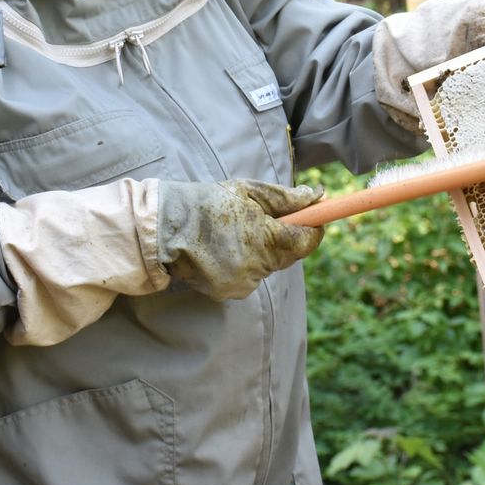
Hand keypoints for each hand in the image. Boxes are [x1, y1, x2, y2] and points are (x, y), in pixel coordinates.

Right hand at [156, 179, 324, 300]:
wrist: (166, 228)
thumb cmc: (209, 204)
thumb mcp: (249, 191)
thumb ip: (286, 198)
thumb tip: (318, 198)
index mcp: (264, 238)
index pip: (306, 241)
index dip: (314, 228)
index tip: (314, 217)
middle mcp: (257, 266)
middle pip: (288, 255)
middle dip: (282, 237)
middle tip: (262, 219)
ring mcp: (242, 283)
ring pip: (268, 267)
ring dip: (262, 252)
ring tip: (235, 234)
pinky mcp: (229, 293)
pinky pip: (250, 278)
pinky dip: (245, 265)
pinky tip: (224, 250)